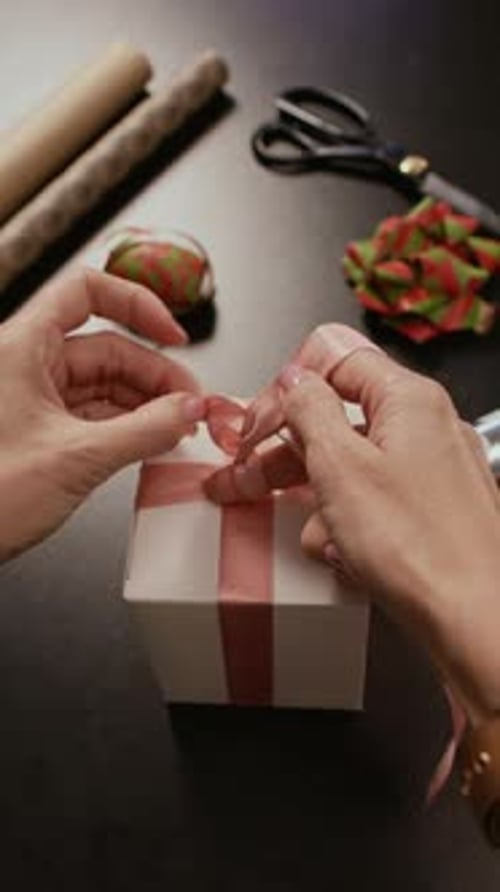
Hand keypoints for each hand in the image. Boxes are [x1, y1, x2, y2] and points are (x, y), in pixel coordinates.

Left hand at [0, 268, 204, 559]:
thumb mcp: (76, 459)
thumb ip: (144, 431)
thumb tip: (187, 411)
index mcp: (21, 346)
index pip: (86, 292)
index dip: (137, 304)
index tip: (173, 334)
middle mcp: (25, 364)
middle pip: (107, 347)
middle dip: (155, 374)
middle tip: (190, 405)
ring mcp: (31, 398)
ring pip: (102, 385)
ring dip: (145, 404)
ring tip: (177, 428)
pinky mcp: (37, 431)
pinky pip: (91, 415)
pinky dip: (125, 426)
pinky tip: (151, 442)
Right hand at [206, 327, 499, 722]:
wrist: (477, 620)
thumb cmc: (422, 548)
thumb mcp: (339, 466)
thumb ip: (308, 409)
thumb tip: (293, 378)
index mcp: (408, 399)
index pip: (332, 357)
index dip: (285, 387)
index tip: (258, 424)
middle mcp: (426, 427)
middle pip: (337, 417)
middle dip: (286, 451)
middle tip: (247, 476)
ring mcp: (431, 471)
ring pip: (352, 466)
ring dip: (318, 499)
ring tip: (314, 532)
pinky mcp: (431, 511)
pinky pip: (373, 503)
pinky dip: (350, 525)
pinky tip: (344, 553)